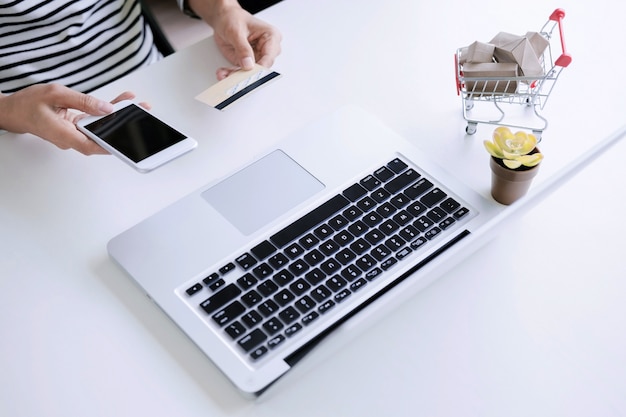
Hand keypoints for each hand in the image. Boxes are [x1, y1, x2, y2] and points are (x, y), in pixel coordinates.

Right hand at [0, 85, 136, 154]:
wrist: (14, 110)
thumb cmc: (29, 103)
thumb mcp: (56, 94)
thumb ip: (82, 101)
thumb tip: (106, 108)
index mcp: (63, 134)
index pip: (91, 145)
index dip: (110, 145)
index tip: (127, 141)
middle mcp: (71, 138)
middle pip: (101, 136)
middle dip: (122, 127)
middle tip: (141, 114)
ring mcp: (74, 134)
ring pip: (100, 128)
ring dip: (118, 118)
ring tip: (136, 106)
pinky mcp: (76, 127)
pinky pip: (95, 122)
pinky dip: (107, 113)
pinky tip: (120, 104)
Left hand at [189, 0, 281, 79]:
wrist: (222, 18)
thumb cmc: (233, 18)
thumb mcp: (236, 31)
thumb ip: (243, 48)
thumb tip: (248, 64)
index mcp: (271, 37)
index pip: (270, 57)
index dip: (261, 67)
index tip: (250, 73)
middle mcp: (266, 48)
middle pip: (261, 68)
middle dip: (246, 74)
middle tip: (235, 76)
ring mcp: (256, 56)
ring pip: (250, 73)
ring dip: (235, 75)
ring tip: (224, 74)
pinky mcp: (246, 62)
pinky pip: (240, 72)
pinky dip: (230, 74)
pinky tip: (223, 73)